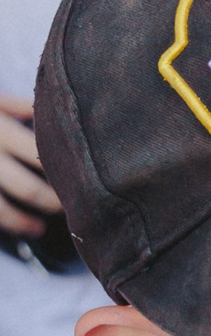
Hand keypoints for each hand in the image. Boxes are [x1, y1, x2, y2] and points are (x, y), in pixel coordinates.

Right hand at [0, 97, 55, 241]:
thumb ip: (16, 106)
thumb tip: (45, 112)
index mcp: (1, 131)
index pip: (41, 155)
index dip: (62, 172)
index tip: (77, 181)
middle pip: (27, 188)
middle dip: (51, 202)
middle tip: (66, 209)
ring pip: (1, 210)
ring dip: (22, 223)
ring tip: (38, 229)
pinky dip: (2, 222)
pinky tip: (10, 226)